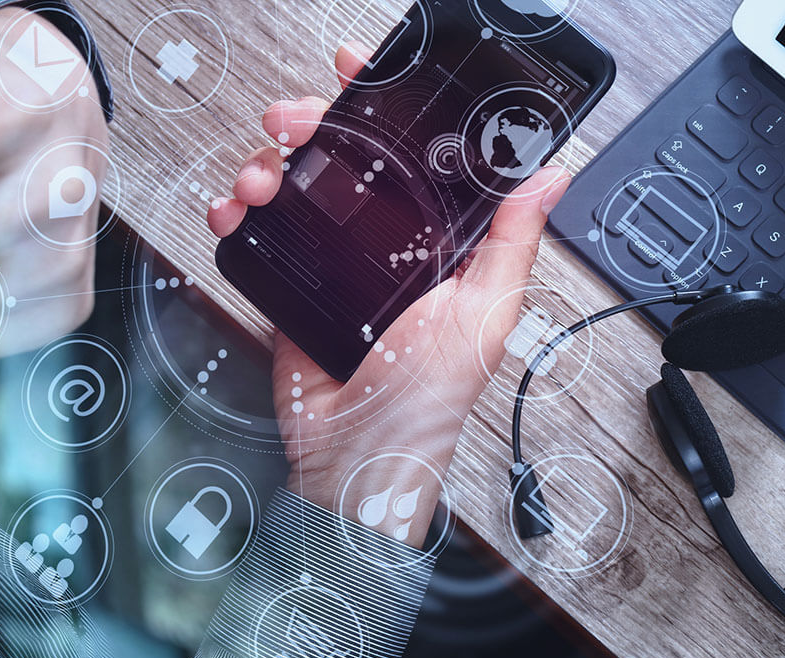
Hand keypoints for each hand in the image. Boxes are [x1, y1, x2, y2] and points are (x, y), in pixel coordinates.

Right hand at [209, 44, 569, 548]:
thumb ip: (511, 243)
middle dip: (313, 126)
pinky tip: (234, 212)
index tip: (364, 75)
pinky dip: (237, 211)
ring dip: (268, 166)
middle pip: (344, 159)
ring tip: (259, 180)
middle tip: (293, 121)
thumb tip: (550, 177)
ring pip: (296, 186)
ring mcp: (333, 262)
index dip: (388, 110)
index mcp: (436, 241)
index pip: (415, 156)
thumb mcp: (482, 314)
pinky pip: (260, 232)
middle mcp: (385, 244)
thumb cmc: (426, 401)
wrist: (355, 455)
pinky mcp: (292, 284)